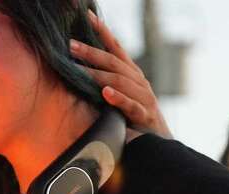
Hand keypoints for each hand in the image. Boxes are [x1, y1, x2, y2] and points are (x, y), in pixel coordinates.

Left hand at [71, 10, 172, 138]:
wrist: (158, 143)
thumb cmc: (136, 117)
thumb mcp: (122, 94)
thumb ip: (107, 80)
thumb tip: (81, 68)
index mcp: (133, 74)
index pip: (117, 48)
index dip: (103, 31)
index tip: (88, 16)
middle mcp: (139, 81)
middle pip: (113, 62)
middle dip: (91, 52)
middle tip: (70, 45)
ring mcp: (144, 97)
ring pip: (120, 81)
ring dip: (98, 74)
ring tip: (78, 69)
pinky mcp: (145, 115)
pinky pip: (131, 105)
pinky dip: (118, 98)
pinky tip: (105, 93)